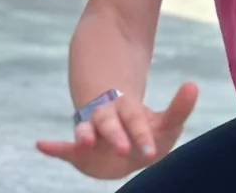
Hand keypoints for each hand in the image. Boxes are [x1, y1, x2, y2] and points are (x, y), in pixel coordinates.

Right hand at [36, 83, 198, 179]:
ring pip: (85, 132)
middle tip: (122, 148)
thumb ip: (180, 106)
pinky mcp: (78, 150)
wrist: (121, 140)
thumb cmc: (148, 130)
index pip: (135, 120)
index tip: (150, 148)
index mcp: (129, 113)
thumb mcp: (167, 123)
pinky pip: (64, 148)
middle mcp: (108, 120)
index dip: (140, 132)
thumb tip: (194, 83)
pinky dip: (53, 148)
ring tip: (81, 140)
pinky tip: (41, 145)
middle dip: (115, 136)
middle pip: (110, 125)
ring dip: (83, 136)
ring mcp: (92, 132)